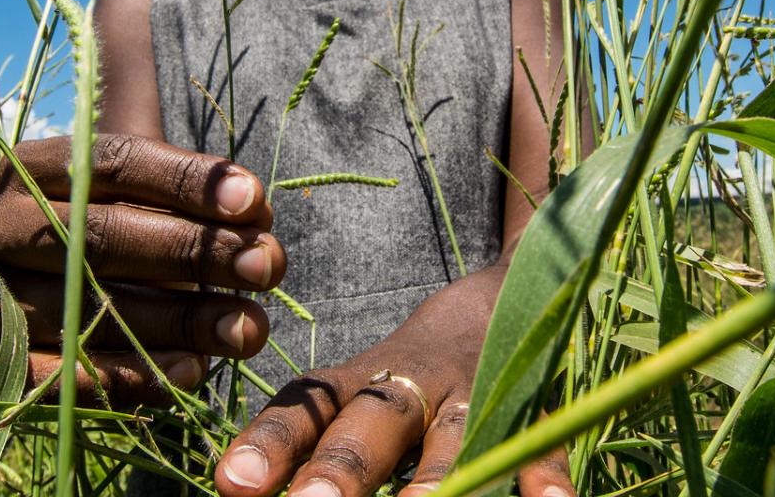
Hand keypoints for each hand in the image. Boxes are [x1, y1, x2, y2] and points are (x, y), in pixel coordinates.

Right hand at [0, 133, 286, 405]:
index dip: (186, 181)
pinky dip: (126, 378)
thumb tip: (244, 191)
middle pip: (103, 236)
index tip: (254, 200)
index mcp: (29, 167)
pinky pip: (57, 376)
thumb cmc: (105, 229)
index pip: (114, 163)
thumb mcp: (132, 185)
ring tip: (248, 327)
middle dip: (196, 252)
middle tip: (267, 265)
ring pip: (87, 309)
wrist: (26, 297)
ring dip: (179, 321)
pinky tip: (190, 371)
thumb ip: (184, 180)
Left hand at [212, 271, 572, 496]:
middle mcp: (410, 386)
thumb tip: (239, 488)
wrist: (499, 296)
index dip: (271, 444)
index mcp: (357, 384)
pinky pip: (540, 440)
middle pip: (374, 422)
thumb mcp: (353, 395)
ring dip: (435, 480)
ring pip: (455, 437)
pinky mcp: (531, 402)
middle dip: (344, 469)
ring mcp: (474, 392)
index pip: (306, 410)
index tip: (232, 484)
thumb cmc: (404, 376)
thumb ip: (309, 441)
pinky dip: (542, 472)